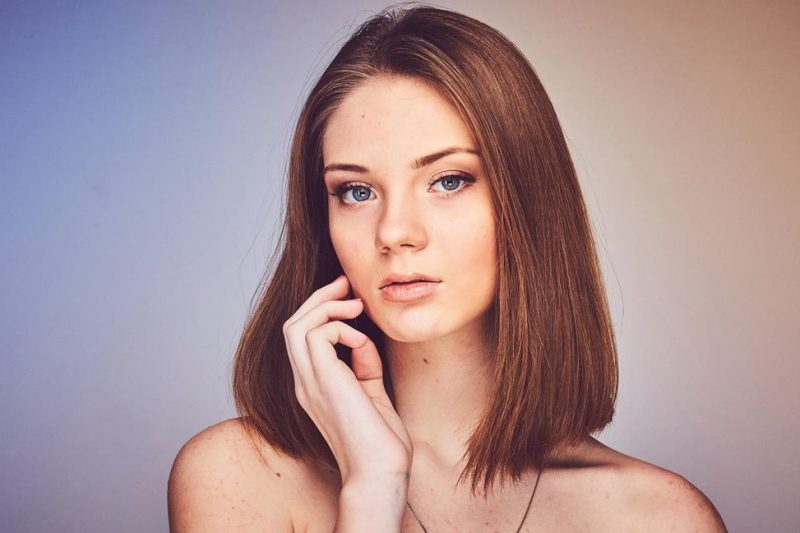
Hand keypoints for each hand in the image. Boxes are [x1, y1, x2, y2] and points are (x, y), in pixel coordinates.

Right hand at [282, 274, 411, 485]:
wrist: (380, 472)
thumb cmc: (380, 443)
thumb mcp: (373, 393)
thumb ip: (364, 366)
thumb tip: (362, 340)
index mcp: (313, 387)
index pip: (302, 338)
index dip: (321, 311)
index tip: (349, 296)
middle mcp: (305, 383)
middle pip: (292, 325)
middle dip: (319, 298)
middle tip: (347, 283)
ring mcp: (309, 383)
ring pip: (296, 326)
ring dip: (325, 307)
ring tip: (355, 305)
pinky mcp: (322, 382)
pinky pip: (316, 336)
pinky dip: (339, 327)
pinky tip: (361, 340)